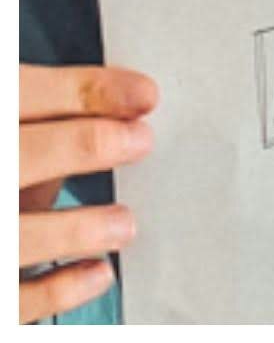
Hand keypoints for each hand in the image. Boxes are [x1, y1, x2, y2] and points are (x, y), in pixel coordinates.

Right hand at [19, 65, 153, 323]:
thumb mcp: (4, 133)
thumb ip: (28, 128)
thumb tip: (103, 126)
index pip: (15, 92)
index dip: (84, 91)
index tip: (141, 95)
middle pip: (16, 155)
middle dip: (83, 144)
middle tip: (137, 142)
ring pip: (11, 236)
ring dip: (76, 227)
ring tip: (123, 223)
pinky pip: (10, 302)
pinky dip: (57, 291)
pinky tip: (96, 273)